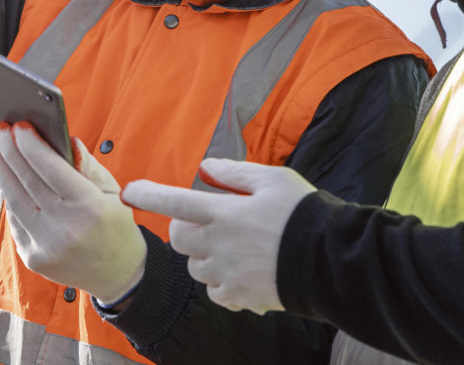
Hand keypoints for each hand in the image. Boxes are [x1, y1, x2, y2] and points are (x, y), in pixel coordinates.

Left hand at [0, 122, 145, 304]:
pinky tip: (6, 178)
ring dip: (1, 172)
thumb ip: (88, 165)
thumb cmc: (114, 225)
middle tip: (0, 131)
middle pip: (28, 182)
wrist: (117, 274)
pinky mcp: (33, 258)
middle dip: (10, 152)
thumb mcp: (112, 191)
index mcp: (90, 208)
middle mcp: (66, 229)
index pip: (51, 169)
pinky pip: (15, 220)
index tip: (20, 127)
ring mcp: (47, 246)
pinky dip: (9, 196)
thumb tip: (65, 141)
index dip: (32, 146)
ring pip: (15, 200)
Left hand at [121, 158, 314, 314]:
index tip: (129, 191)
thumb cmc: (304, 213)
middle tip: (210, 221)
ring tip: (234, 247)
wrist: (333, 261)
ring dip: (204, 255)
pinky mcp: (240, 296)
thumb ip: (234, 172)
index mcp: (224, 212)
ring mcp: (228, 273)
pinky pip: (215, 290)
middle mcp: (219, 244)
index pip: (173, 200)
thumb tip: (206, 168)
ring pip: (195, 266)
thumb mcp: (273, 178)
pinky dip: (221, 281)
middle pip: (179, 237)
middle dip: (186, 227)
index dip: (147, 194)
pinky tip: (242, 270)